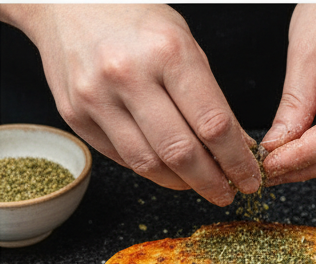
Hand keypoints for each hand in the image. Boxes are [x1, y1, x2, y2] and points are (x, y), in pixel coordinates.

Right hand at [1, 4, 260, 204]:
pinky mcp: (76, 115)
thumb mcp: (185, 46)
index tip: (250, 179)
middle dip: (213, 183)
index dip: (237, 162)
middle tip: (228, 194)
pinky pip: (123, 159)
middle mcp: (128, 75)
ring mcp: (96, 97)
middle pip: (182, 154)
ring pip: (150, 165)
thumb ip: (212, 100)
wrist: (65, 2)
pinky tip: (168, 168)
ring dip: (183, 184)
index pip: (213, 125)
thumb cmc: (135, 22)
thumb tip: (240, 149)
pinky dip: (152, 170)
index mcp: (167, 52)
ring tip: (200, 184)